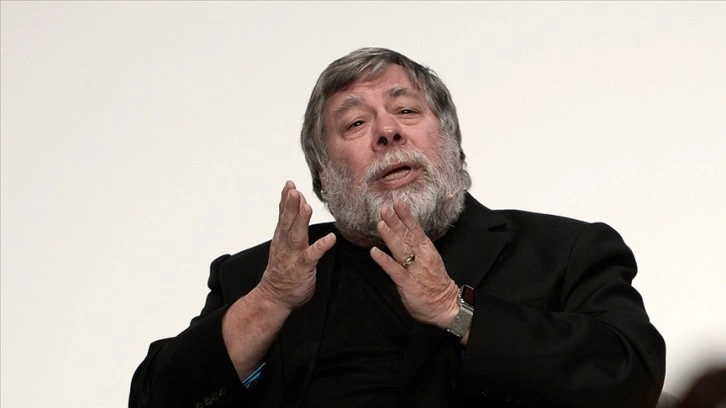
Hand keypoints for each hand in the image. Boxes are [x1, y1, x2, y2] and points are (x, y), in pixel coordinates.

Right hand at [257, 181, 335, 310]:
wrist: (275, 295)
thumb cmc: (283, 268)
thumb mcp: (284, 243)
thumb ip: (291, 224)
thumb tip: (299, 204)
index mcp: (282, 236)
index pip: (283, 214)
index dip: (285, 199)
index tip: (289, 183)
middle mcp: (285, 243)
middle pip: (287, 220)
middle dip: (290, 204)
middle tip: (293, 189)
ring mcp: (293, 255)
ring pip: (296, 235)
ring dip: (301, 220)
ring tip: (306, 206)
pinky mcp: (302, 267)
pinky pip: (313, 255)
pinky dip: (321, 246)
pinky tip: (330, 239)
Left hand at [370, 199, 459, 328]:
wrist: (445, 306)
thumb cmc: (435, 284)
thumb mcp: (428, 260)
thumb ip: (416, 248)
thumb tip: (402, 234)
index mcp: (427, 250)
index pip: (415, 229)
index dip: (406, 215)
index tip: (398, 202)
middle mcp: (421, 257)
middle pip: (407, 235)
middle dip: (395, 221)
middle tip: (385, 208)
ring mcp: (415, 269)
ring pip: (401, 249)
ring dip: (390, 236)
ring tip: (380, 224)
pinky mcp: (408, 283)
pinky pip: (394, 270)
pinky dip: (384, 260)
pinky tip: (374, 252)